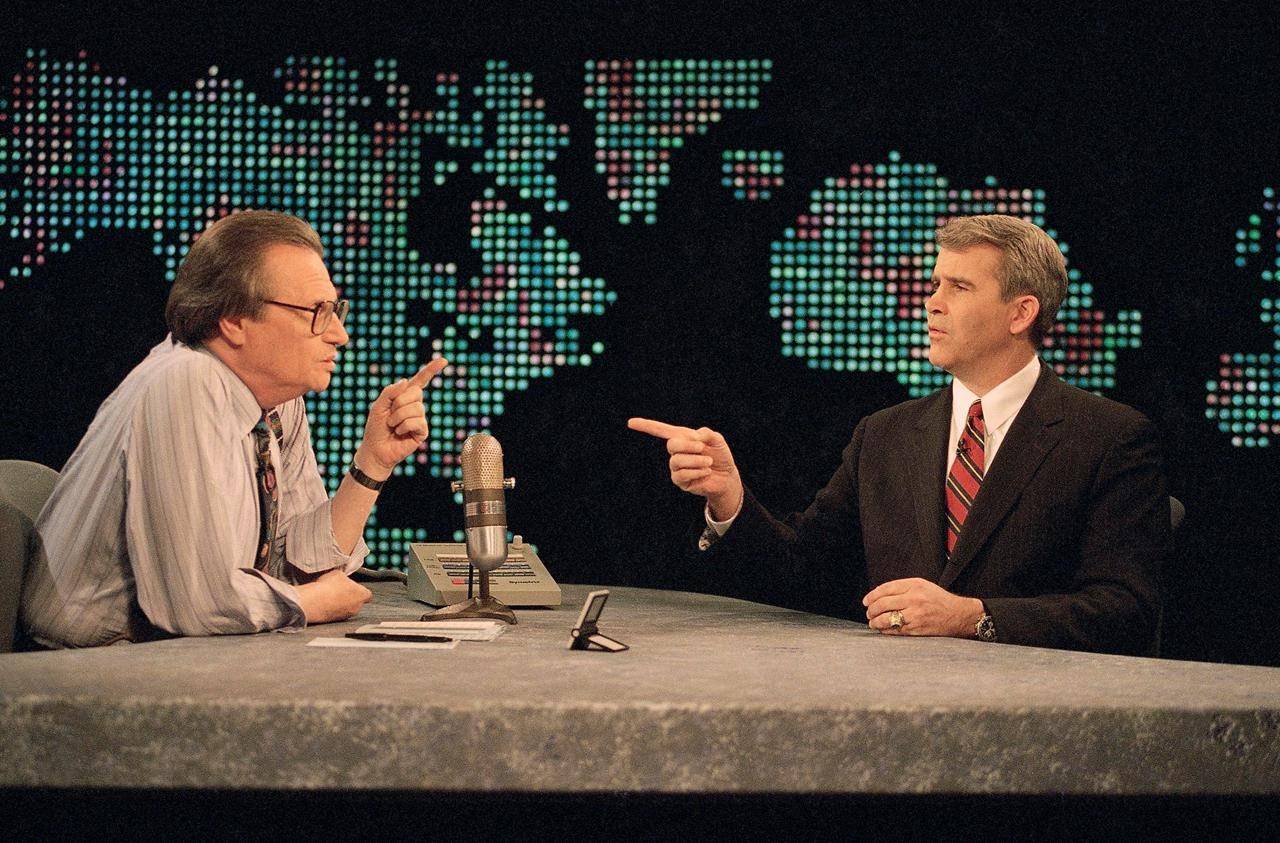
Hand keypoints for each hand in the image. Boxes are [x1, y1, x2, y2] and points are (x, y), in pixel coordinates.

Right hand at [294, 568, 372, 623]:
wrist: (314, 602)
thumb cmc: (329, 588)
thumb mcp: (338, 574)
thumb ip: (344, 577)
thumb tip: (342, 578)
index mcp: (362, 595)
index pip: (367, 594)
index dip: (360, 590)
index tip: (354, 587)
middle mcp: (357, 608)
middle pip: (356, 602)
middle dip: (349, 596)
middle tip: (339, 589)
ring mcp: (345, 616)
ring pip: (345, 608)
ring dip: (339, 603)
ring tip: (329, 595)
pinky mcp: (334, 621)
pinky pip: (335, 614)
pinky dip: (331, 609)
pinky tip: (323, 602)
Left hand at [356, 357, 448, 478]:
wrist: (375, 449)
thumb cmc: (376, 428)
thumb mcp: (378, 406)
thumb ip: (390, 392)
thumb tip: (407, 381)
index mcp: (405, 397)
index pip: (420, 381)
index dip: (431, 370)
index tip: (443, 360)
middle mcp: (415, 406)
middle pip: (416, 393)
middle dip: (399, 403)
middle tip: (390, 415)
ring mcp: (420, 419)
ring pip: (416, 408)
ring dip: (398, 417)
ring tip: (392, 426)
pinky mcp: (422, 431)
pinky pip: (416, 422)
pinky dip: (403, 426)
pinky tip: (399, 433)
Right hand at [627, 417, 742, 519]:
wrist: (726, 476)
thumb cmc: (720, 455)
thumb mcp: (717, 440)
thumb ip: (706, 434)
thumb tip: (693, 437)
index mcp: (682, 437)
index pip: (660, 430)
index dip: (645, 426)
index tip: (630, 422)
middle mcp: (676, 452)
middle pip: (671, 445)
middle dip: (688, 446)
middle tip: (702, 448)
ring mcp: (676, 467)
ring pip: (677, 461)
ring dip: (696, 460)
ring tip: (709, 462)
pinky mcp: (679, 481)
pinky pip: (681, 474)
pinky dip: (697, 472)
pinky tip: (706, 472)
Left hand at [862, 577, 984, 637]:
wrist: (959, 615)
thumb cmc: (939, 599)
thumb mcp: (922, 585)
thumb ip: (902, 588)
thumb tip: (879, 595)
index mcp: (915, 585)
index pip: (886, 589)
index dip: (872, 595)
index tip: (866, 601)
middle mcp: (914, 599)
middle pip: (883, 604)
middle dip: (871, 610)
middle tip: (868, 613)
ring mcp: (916, 615)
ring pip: (886, 619)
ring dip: (875, 622)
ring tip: (872, 622)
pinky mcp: (917, 629)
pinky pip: (895, 630)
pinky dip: (885, 630)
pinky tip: (883, 629)